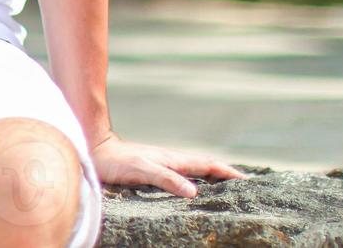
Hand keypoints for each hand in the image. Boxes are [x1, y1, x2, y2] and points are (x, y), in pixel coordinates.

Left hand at [89, 133, 246, 197]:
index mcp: (173, 159)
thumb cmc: (116, 162)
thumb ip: (167, 179)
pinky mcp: (152, 168)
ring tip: (224, 187)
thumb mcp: (142, 170)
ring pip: (193, 169)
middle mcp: (171, 160)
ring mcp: (162, 163)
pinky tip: (191, 188)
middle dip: (224, 173)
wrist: (95, 150)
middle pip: (204, 166)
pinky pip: (180, 174)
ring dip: (210, 176)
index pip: (207, 165)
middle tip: (242, 184)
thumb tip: (194, 192)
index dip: (227, 172)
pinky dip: (193, 179)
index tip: (246, 180)